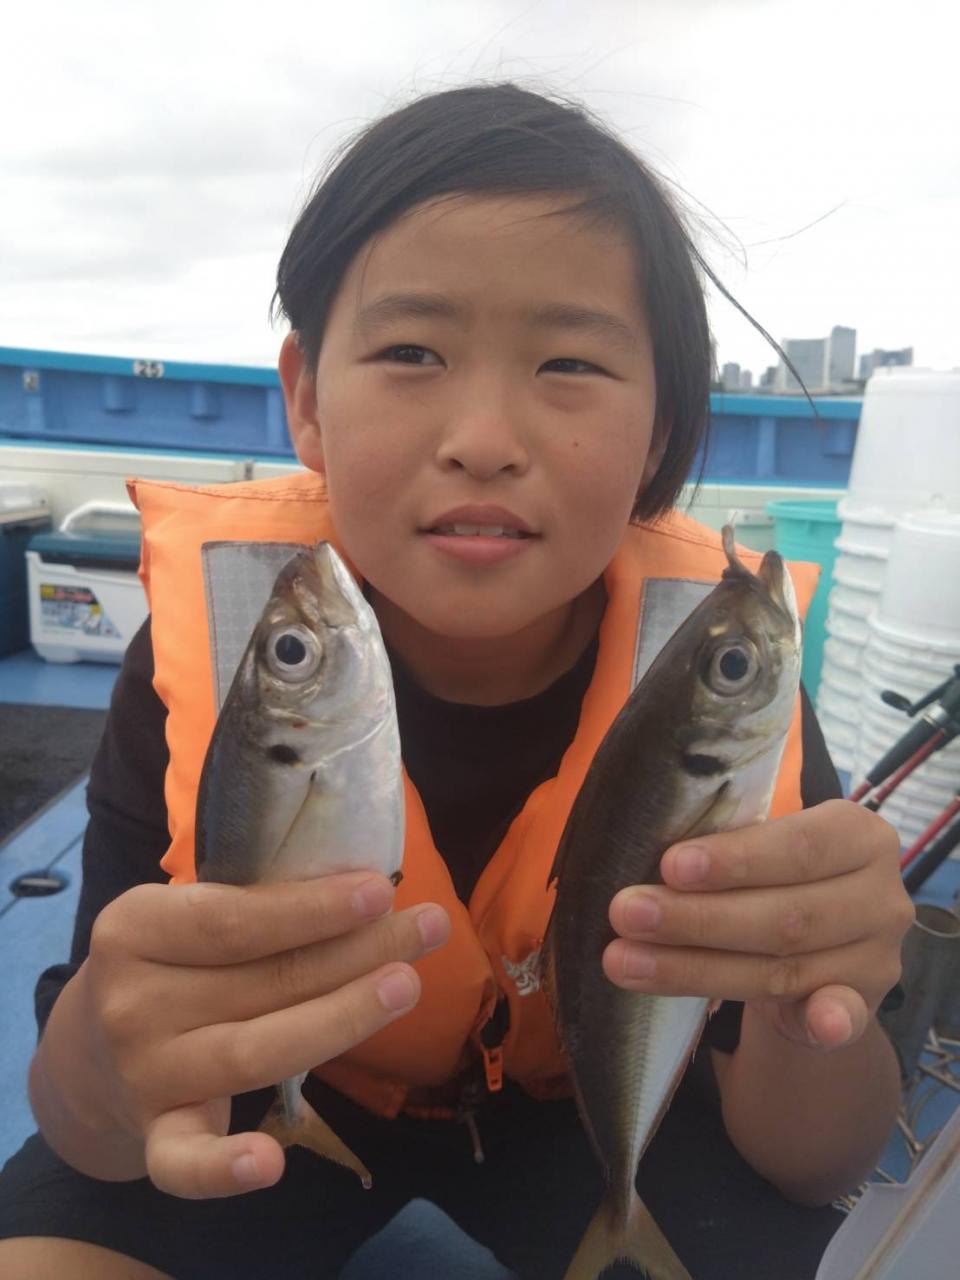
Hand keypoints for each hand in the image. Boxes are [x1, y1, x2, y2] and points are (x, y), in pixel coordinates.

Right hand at [40, 871, 448, 1197]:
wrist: (90, 1052)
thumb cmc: (172, 961)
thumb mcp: (187, 912)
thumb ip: (255, 899)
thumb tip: (365, 887)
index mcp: (134, 927)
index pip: (233, 919)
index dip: (311, 909)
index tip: (381, 891)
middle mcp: (132, 1002)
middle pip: (263, 980)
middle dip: (356, 951)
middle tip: (427, 928)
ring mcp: (144, 1073)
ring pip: (256, 1053)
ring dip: (340, 1020)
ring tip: (406, 986)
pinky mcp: (155, 1134)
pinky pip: (184, 1162)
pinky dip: (223, 1170)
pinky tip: (272, 1162)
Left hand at [605, 799, 913, 1050]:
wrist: (815, 939)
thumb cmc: (771, 876)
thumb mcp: (761, 850)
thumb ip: (728, 855)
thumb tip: (656, 868)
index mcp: (858, 833)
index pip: (798, 846)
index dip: (734, 860)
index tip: (669, 866)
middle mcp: (881, 895)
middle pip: (784, 915)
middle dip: (695, 919)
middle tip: (625, 913)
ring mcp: (879, 956)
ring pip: (781, 969)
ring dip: (695, 970)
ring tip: (625, 961)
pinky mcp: (864, 1007)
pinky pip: (840, 1018)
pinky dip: (825, 1023)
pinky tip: (814, 1027)